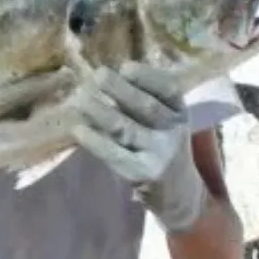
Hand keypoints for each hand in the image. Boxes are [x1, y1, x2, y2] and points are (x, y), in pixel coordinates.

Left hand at [70, 61, 207, 234]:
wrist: (178, 192)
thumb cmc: (160, 144)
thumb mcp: (163, 119)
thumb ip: (142, 97)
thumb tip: (103, 76)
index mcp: (180, 111)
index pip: (168, 89)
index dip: (147, 77)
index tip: (125, 67)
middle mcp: (174, 131)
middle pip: (146, 107)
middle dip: (120, 90)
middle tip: (96, 76)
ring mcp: (159, 154)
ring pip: (127, 129)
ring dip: (102, 111)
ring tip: (80, 99)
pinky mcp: (142, 173)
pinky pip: (115, 154)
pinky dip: (95, 141)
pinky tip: (78, 129)